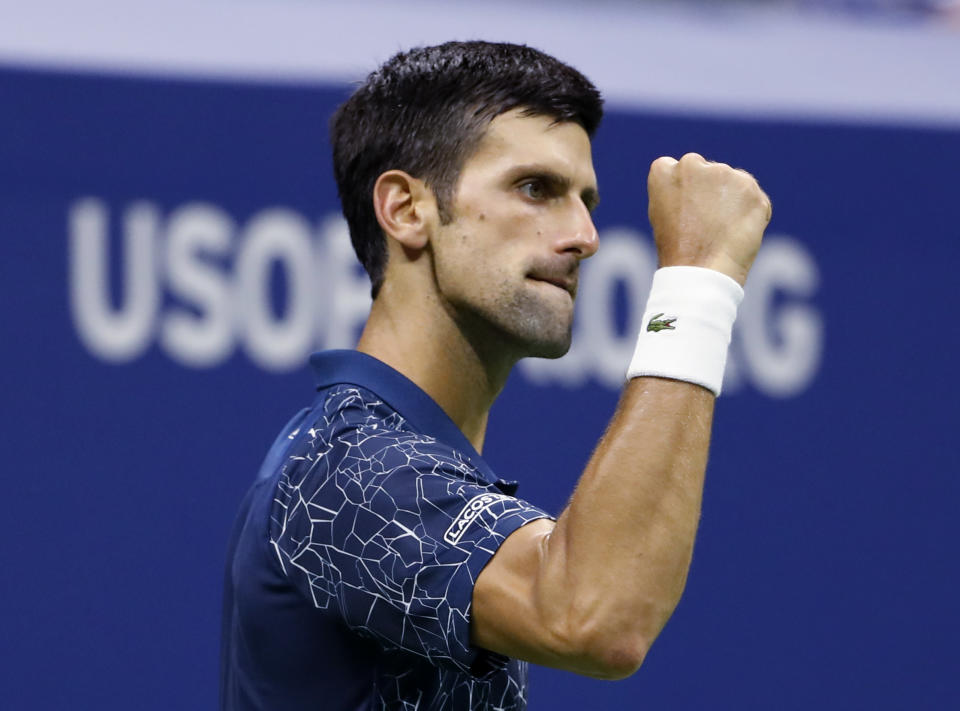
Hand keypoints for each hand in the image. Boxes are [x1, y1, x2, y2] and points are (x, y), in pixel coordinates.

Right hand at [647, 153, 771, 285]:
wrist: (700, 271)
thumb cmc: (677, 250)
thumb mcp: (662, 214)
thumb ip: (679, 190)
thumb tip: (700, 185)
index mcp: (663, 169)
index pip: (680, 169)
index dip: (686, 190)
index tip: (687, 210)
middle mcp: (692, 164)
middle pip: (708, 171)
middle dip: (712, 190)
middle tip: (707, 224)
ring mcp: (724, 174)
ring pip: (734, 183)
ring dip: (733, 200)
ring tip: (722, 232)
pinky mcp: (750, 188)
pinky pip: (755, 199)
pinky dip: (752, 214)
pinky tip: (738, 233)